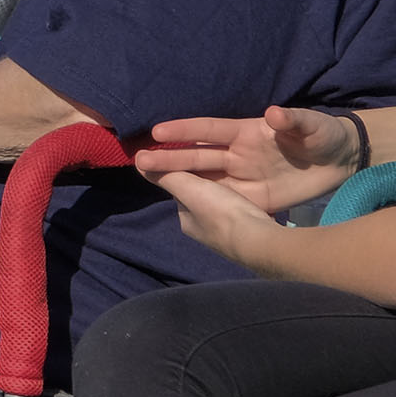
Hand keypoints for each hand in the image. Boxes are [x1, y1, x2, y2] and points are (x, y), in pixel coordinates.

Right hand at [134, 105, 360, 212]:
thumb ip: (293, 120)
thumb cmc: (325, 134)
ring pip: (204, 177)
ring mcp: (243, 176)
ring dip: (178, 179)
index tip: (157, 133)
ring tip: (149, 178)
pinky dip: (203, 201)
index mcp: (247, 132)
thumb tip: (273, 113)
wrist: (343, 161)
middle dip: (170, 158)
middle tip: (140, 162)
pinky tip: (180, 205)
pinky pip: (224, 199)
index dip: (185, 131)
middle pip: (198, 156)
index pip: (209, 130)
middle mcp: (238, 154)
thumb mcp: (312, 124)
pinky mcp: (255, 197)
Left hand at [149, 167, 289, 266]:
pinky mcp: (247, 230)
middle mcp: (203, 229)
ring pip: (222, 202)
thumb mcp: (189, 188)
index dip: (188, 173)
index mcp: (187, 221)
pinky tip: (250, 190)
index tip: (197, 157)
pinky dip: (242, 197)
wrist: (257, 238)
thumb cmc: (219, 212)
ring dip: (227, 188)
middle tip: (222, 162)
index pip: (182, 191)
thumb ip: (166, 175)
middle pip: (201, 196)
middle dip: (208, 181)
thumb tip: (138, 162)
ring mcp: (226, 231)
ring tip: (237, 171)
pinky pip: (240, 207)